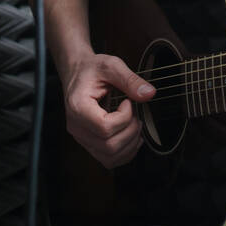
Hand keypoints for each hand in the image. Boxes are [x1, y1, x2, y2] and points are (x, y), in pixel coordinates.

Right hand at [59, 52, 153, 168]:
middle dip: (130, 132)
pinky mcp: (89, 143)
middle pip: (109, 145)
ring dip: (130, 144)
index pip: (105, 127)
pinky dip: (125, 153)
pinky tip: (131, 137)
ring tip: (134, 125)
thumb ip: (130, 79)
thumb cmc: (91, 69)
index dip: (124, 117)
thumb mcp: (111, 66)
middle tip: (135, 115)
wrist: (77, 73)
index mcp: (78, 107)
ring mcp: (81, 137)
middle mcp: (76, 127)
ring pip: (109, 157)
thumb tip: (149, 94)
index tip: (127, 102)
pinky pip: (108, 159)